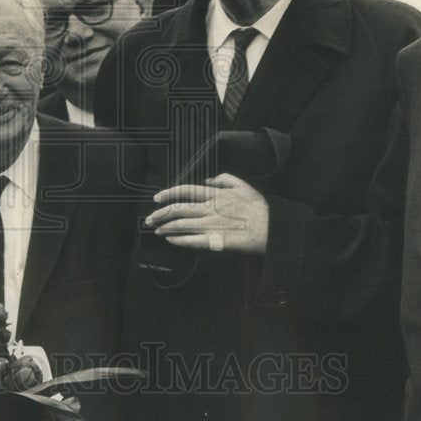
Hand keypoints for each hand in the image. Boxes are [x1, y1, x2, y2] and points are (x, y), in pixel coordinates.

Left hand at [144, 173, 268, 253]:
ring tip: (156, 230)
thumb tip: (207, 180)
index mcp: (215, 194)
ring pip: (181, 225)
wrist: (271, 228)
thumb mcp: (242, 185)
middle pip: (178, 209)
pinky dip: (179, 240)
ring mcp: (211, 225)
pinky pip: (191, 241)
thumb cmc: (258, 207)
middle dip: (161, 214)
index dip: (168, 194)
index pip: (185, 191)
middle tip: (150, 219)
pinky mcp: (215, 241)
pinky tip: (170, 240)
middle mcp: (209, 208)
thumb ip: (223, 179)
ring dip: (166, 227)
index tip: (157, 198)